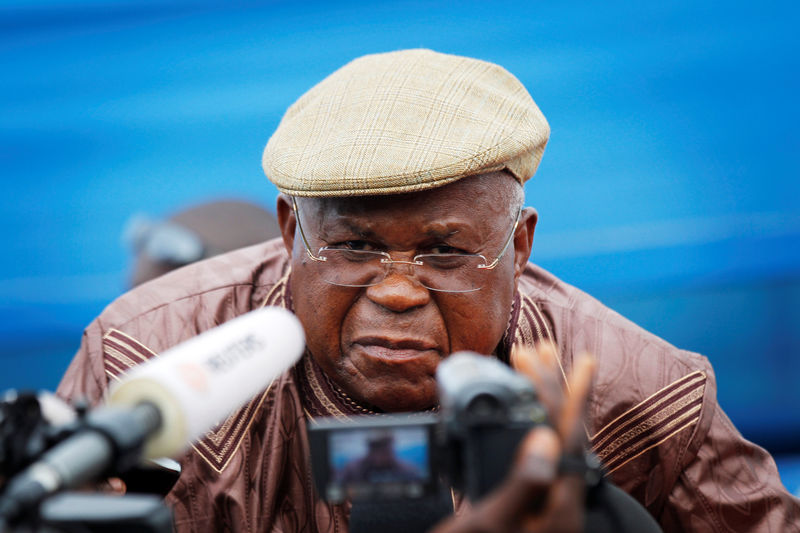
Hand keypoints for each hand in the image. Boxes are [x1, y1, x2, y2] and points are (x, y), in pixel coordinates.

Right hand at [431, 344, 594, 532]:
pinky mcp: (529, 508)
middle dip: (551, 388)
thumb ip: (523, 485)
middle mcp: (556, 502)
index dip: (575, 395)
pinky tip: (517, 420)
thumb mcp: (493, 526)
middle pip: (562, 433)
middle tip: (537, 350)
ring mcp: (544, 506)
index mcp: (555, 505)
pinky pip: (534, 455)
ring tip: (532, 372)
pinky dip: (526, 427)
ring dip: (540, 404)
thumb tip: (546, 437)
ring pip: (549, 443)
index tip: (583, 359)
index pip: (571, 438)